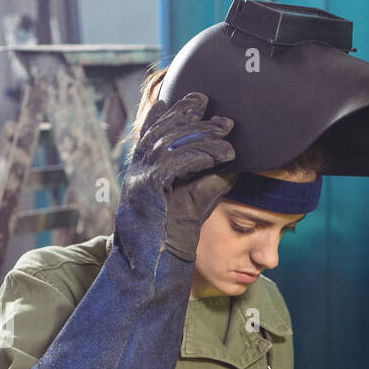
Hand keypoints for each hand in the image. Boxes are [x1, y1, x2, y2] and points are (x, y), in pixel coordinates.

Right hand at [119, 93, 235, 263]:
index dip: (172, 111)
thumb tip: (232, 164)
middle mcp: (136, 171)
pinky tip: (220, 154)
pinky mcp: (146, 190)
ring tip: (226, 130)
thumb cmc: (172, 240)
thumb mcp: (195, 202)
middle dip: (188, 114)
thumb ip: (209, 180)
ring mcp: (138, 179)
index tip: (195, 99)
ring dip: (200, 133)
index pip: (155, 133)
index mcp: (143, 172)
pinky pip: (174, 162)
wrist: (152, 269)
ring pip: (169, 142)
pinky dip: (199, 154)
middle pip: (162, 130)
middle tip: (214, 107)